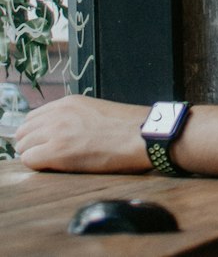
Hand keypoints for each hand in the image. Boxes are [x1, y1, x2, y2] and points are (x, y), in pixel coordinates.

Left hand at [15, 95, 147, 172]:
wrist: (140, 135)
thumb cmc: (125, 128)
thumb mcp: (95, 111)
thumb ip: (74, 118)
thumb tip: (61, 133)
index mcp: (68, 102)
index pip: (33, 117)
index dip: (35, 134)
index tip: (41, 144)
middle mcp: (58, 113)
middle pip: (23, 131)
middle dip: (29, 145)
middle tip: (42, 156)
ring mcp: (56, 131)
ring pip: (23, 146)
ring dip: (32, 155)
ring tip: (49, 164)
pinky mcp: (58, 151)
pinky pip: (29, 160)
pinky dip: (36, 166)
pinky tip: (52, 168)